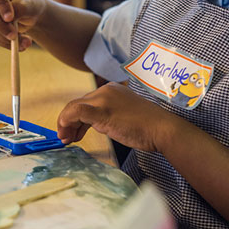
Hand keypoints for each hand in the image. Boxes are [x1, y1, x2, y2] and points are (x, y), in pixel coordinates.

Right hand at [0, 0, 45, 50]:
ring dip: (6, 38)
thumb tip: (10, 17)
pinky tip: (20, 46)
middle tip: (14, 36)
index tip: (10, 18)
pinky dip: (6, 43)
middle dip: (1, 26)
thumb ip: (23, 7)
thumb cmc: (31, 4)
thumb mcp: (32, 4)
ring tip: (26, 43)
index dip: (1, 4)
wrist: (30, 14)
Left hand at [57, 83, 173, 151]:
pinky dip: (66, 121)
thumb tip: (96, 124)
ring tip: (66, 139)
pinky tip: (67, 134)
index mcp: (111, 89)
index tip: (74, 132)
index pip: (86, 101)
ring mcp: (103, 99)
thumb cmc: (148, 126)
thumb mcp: (124, 114)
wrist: (162, 129)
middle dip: (68, 122)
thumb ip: (109, 114)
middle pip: (77, 104)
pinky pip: (76, 112)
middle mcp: (105, 90)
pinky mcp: (102, 111)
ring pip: (73, 108)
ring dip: (66, 124)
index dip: (76, 118)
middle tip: (66, 138)